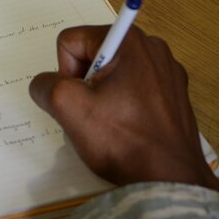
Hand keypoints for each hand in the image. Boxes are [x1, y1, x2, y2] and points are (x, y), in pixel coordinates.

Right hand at [28, 25, 218, 194]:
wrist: (170, 179)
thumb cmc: (125, 141)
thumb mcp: (69, 108)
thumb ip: (45, 85)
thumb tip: (45, 85)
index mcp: (130, 40)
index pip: (72, 41)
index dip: (66, 73)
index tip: (83, 101)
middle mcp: (152, 48)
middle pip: (94, 55)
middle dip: (86, 85)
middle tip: (96, 115)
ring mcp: (167, 71)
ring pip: (113, 75)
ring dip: (104, 97)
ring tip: (114, 126)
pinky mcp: (174, 94)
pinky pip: (134, 89)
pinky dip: (125, 106)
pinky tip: (130, 129)